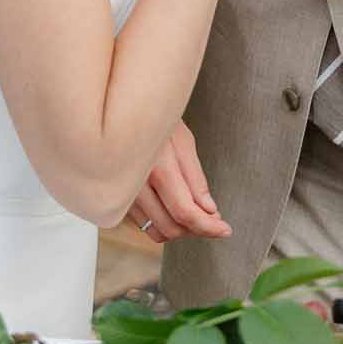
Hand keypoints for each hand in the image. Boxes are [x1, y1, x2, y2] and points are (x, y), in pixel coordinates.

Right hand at [126, 120, 231, 244]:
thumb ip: (196, 179)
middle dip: (197, 229)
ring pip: (156, 230)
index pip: (185, 211)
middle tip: (213, 219)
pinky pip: (143, 223)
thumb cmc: (157, 120)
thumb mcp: (184, 142)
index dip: (208, 226)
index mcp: (157, 167)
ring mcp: (124, 193)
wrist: (123, 113)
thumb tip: (209, 210)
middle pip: (171, 226)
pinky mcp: (118, 197)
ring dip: (180, 229)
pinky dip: (162, 222)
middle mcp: (136, 184)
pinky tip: (174, 209)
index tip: (224, 229)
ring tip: (194, 214)